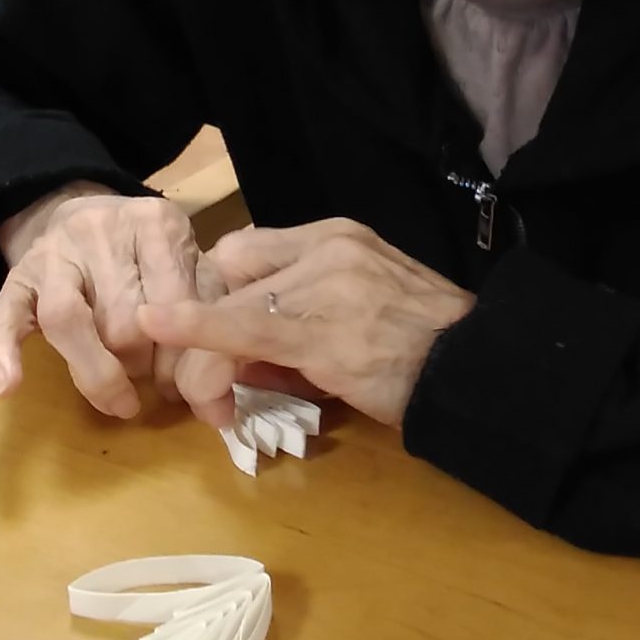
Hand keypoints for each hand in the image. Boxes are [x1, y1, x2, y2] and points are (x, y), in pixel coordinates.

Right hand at [0, 183, 236, 423]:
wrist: (81, 210)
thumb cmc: (149, 252)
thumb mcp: (189, 262)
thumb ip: (210, 315)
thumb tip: (219, 403)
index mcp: (155, 222)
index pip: (173, 299)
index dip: (183, 356)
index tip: (192, 387)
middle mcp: (100, 230)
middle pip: (123, 317)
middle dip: (146, 367)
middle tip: (160, 389)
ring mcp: (52, 254)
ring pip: (68, 318)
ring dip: (97, 372)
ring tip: (120, 403)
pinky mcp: (15, 278)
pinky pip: (3, 316)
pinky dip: (1, 353)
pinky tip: (7, 387)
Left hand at [136, 217, 473, 429]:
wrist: (479, 369)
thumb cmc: (425, 350)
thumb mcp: (362, 312)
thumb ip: (303, 322)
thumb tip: (241, 359)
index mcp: (338, 236)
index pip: (248, 249)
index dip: (217, 293)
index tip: (208, 334)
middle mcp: (328, 247)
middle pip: (230, 268)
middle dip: (201, 317)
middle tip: (197, 372)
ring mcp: (326, 284)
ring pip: (231, 305)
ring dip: (203, 353)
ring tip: (207, 402)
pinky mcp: (323, 330)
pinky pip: (244, 328)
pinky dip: (197, 329)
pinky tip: (160, 327)